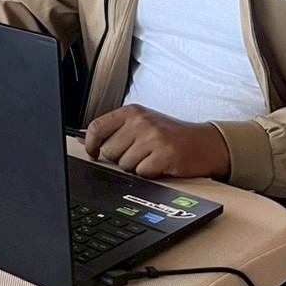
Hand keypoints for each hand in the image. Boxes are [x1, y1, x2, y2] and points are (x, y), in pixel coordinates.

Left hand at [83, 105, 231, 179]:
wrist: (204, 143)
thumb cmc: (170, 135)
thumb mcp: (141, 124)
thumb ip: (113, 130)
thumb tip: (81, 138)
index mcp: (132, 112)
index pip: (97, 127)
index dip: (90, 144)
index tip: (92, 153)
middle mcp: (141, 121)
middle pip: (110, 151)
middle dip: (121, 158)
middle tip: (139, 153)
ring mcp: (153, 137)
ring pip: (125, 164)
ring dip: (137, 167)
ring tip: (152, 157)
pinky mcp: (164, 154)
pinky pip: (142, 173)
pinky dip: (150, 173)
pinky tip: (160, 164)